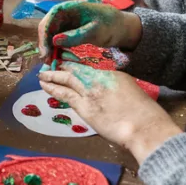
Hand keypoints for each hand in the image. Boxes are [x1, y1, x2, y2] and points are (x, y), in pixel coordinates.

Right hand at [38, 1, 141, 60]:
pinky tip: (59, 58)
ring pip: (51, 35)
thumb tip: (55, 41)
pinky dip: (57, 49)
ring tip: (52, 62)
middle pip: (47, 27)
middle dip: (45, 44)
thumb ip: (75, 36)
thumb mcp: (95, 32)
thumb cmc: (111, 25)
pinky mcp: (69, 31)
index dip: (44, 35)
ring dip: (50, 48)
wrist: (121, 27)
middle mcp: (64, 14)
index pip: (49, 19)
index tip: (45, 52)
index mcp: (69, 8)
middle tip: (47, 61)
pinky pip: (58, 40)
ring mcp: (66, 23)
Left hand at [38, 65, 178, 163]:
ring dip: (52, 75)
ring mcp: (89, 91)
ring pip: (66, 79)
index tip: (65, 58)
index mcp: (110, 72)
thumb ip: (113, 84)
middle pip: (74, 68)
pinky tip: (45, 86)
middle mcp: (97, 78)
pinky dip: (53, 88)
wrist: (143, 126)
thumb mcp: (129, 89)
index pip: (87, 63)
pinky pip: (64, 95)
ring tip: (41, 74)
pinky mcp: (84, 107)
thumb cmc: (143, 112)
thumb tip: (104, 88)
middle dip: (60, 65)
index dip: (74, 61)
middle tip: (49, 63)